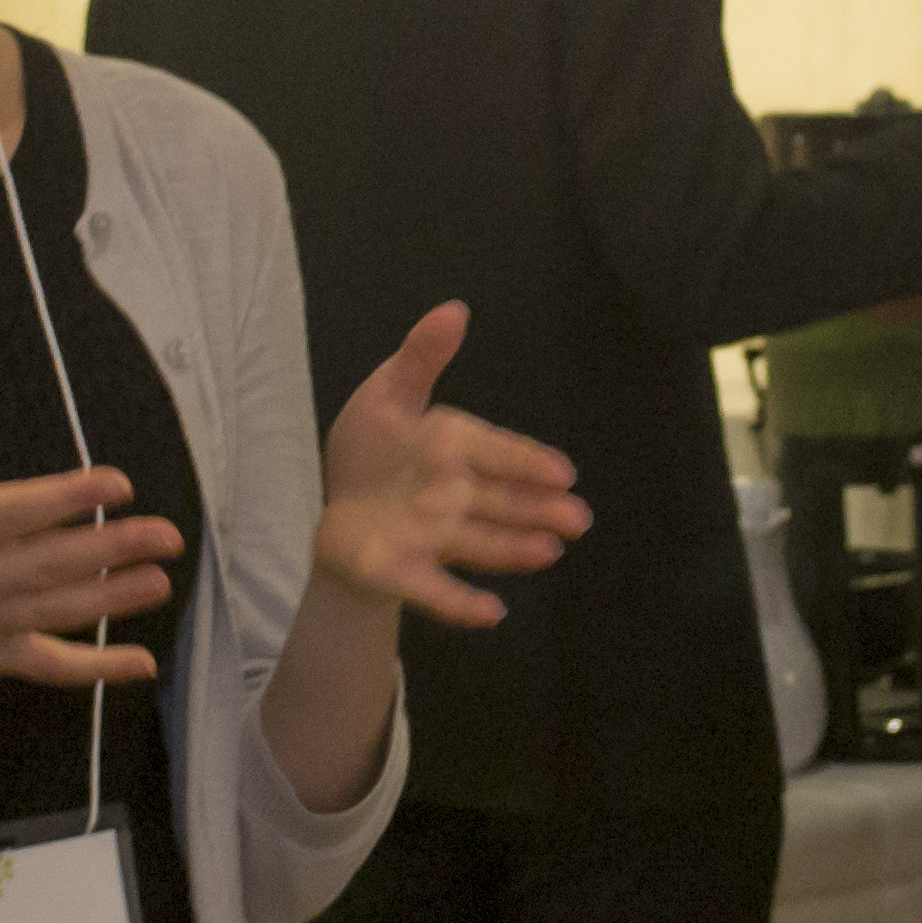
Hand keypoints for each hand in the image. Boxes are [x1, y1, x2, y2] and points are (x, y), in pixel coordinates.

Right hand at [0, 354, 178, 706]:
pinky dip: (98, 669)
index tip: (118, 483)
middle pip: (59, 561)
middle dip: (119, 547)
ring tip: (163, 580)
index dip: (75, 498)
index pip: (25, 510)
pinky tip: (139, 663)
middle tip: (171, 535)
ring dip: (118, 596)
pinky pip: (52, 665)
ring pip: (65, 609)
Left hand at [315, 302, 590, 627]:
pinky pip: (436, 590)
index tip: (563, 473)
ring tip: (549, 552)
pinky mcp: (405, 572)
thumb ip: (421, 357)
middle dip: (536, 511)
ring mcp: (431, 538)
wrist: (342, 513)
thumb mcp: (389, 394)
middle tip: (579, 520)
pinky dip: (462, 603)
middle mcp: (451, 497)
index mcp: (451, 449)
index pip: (496, 452)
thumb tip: (455, 308)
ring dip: (512, 549)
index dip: (526, 462)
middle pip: (498, 503)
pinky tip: (493, 614)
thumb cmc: (375, 452)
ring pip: (477, 543)